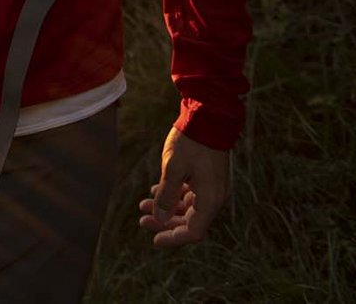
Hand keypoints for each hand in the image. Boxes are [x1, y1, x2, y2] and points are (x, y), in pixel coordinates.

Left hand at [138, 126, 229, 246]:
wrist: (208, 115)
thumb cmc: (191, 142)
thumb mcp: (173, 169)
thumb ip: (166, 195)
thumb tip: (158, 219)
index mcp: (210, 199)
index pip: (193, 231)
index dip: (173, 237)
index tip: (154, 240)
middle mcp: (214, 196)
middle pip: (190, 221)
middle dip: (165, 222)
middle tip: (142, 220)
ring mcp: (211, 186)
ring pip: (187, 206)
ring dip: (166, 207)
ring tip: (143, 204)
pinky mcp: (206, 175)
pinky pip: (190, 193)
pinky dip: (173, 194)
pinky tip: (155, 190)